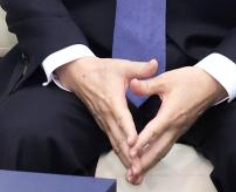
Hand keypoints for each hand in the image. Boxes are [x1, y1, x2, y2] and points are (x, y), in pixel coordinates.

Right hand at [56, 57, 157, 171]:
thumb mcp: (122, 66)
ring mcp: (103, 120)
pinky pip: (111, 139)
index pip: (122, 118)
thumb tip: (156, 64)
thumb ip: (140, 68)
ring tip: (134, 171)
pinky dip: (118, 152)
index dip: (128, 131)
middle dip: (128, 153)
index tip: (135, 143)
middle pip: (118, 136)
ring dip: (123, 156)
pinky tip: (126, 162)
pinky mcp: (102, 122)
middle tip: (138, 167)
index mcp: (113, 100)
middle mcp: (107, 114)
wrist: (79, 73)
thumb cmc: (102, 70)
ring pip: (114, 141)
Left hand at [125, 67, 225, 184]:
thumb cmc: (189, 80)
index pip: (154, 131)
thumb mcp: (166, 79)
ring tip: (138, 174)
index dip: (142, 142)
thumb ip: (148, 84)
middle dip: (145, 162)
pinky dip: (156, 156)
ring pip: (163, 150)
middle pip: (159, 149)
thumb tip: (132, 84)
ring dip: (150, 163)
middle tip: (133, 174)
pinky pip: (166, 147)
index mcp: (171, 114)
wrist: (211, 85)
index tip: (131, 151)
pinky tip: (148, 162)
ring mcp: (179, 130)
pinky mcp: (180, 130)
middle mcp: (175, 126)